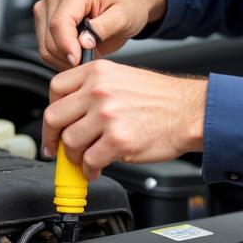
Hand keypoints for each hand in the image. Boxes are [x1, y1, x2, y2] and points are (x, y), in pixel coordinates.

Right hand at [33, 0, 165, 69]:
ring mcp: (48, 7)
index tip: (78, 61)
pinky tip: (78, 53)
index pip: (59, 23)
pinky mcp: (46, 19)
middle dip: (67, 56)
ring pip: (44, 46)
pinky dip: (60, 57)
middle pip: (49, 37)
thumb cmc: (127, 4)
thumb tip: (83, 43)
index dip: (66, 46)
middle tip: (90, 60)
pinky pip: (45, 47)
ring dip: (63, 59)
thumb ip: (102, 29)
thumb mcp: (123, 17)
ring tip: (86, 56)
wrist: (126, 0)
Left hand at [42, 60, 206, 179]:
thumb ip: (93, 89)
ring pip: (69, 142)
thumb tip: (70, 113)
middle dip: (52, 138)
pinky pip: (89, 161)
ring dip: (73, 157)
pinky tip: (95, 169)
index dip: (52, 110)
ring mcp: (107, 116)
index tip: (53, 124)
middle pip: (54, 117)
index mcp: (97, 72)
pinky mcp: (118, 141)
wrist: (190, 112)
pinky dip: (89, 170)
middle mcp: (99, 91)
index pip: (55, 88)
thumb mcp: (122, 77)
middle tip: (56, 149)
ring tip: (84, 160)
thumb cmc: (161, 98)